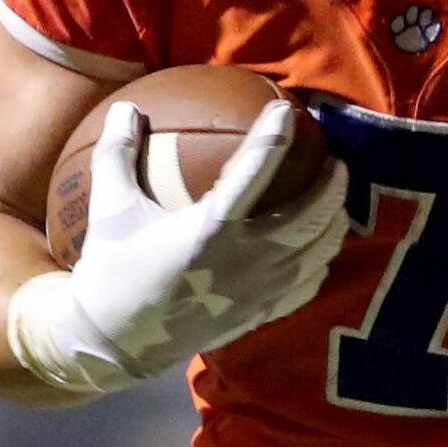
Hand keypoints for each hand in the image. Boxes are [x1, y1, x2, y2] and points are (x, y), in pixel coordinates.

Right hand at [22, 100, 347, 392]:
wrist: (114, 341)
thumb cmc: (110, 269)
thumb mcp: (110, 207)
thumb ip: (118, 153)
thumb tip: (126, 105)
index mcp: (208, 230)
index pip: (254, 171)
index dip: (274, 136)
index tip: (286, 111)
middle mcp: (243, 260)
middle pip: (310, 216)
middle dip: (331, 185)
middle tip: (336, 160)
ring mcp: (258, 291)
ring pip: (318, 251)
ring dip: (335, 220)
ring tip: (337, 198)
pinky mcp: (261, 314)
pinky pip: (308, 285)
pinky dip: (321, 260)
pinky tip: (321, 247)